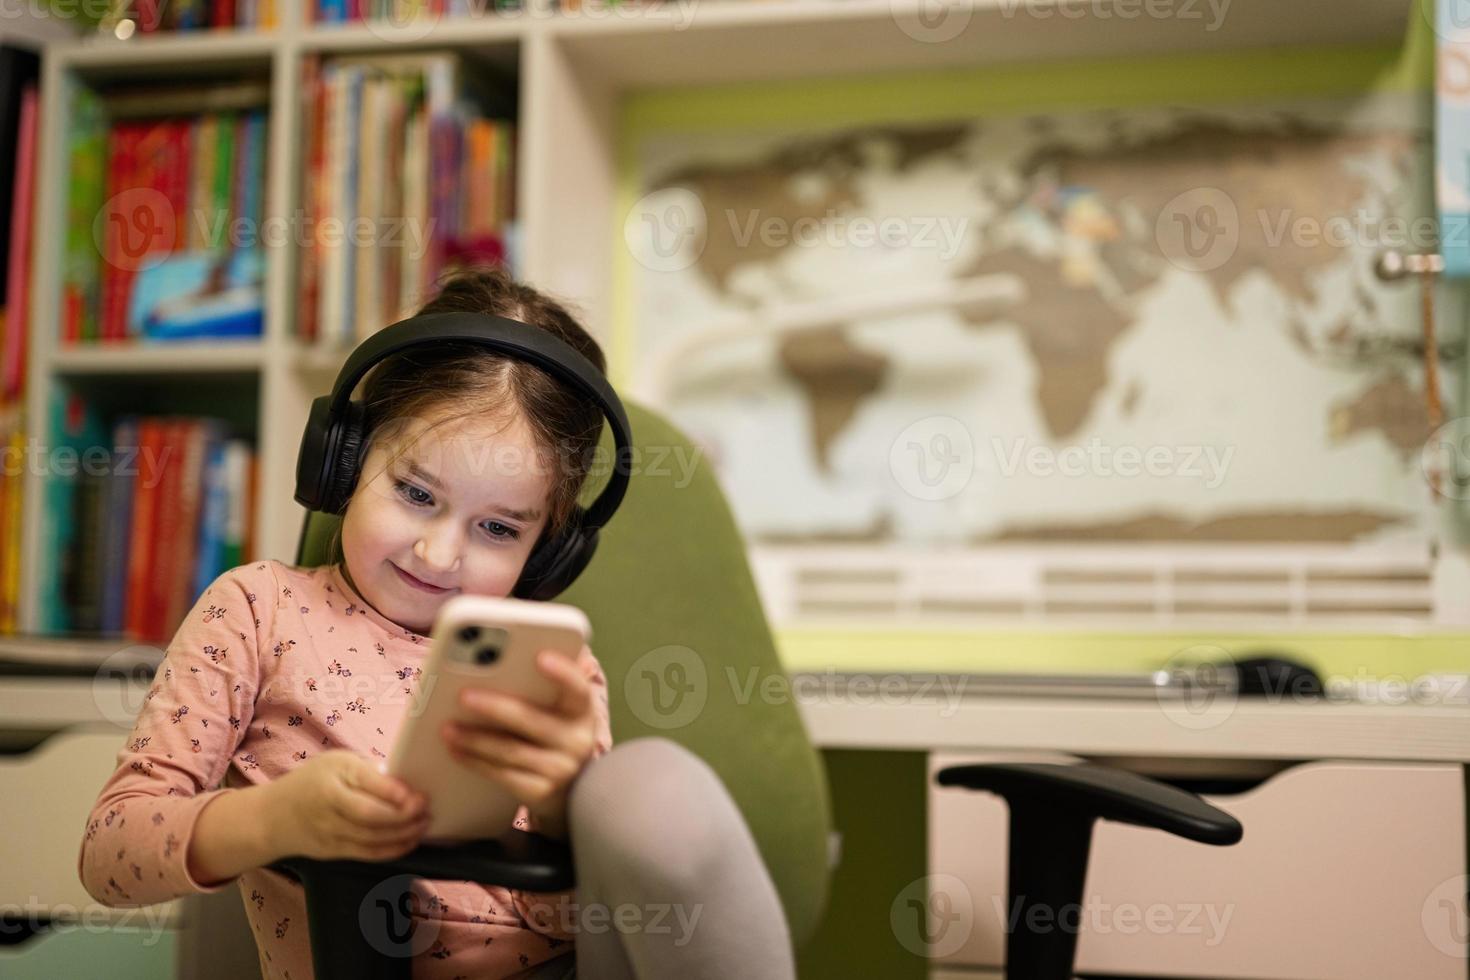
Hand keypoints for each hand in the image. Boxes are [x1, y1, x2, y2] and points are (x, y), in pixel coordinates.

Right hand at [265, 750, 431, 861]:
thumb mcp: (338, 763)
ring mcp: (329, 832)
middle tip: (426, 809)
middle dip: (404, 816)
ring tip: (424, 824)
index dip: (395, 792)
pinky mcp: (333, 851)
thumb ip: (369, 772)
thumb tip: (408, 783)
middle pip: (371, 816)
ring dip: (404, 834)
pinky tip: (410, 841)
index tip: (418, 794)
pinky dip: (392, 850)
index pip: (366, 784)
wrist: (272, 816)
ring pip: (372, 839)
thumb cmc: (313, 781)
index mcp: (333, 775)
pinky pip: (367, 854)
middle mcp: (329, 805)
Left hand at [441, 647, 598, 838]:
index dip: (563, 673)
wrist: (571, 787)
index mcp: (582, 710)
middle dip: (495, 707)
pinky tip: (455, 749)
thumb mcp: (561, 707)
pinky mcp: (540, 792)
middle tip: (463, 695)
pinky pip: (503, 775)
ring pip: (511, 750)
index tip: (540, 657)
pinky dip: (475, 761)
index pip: (578, 687)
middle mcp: (577, 740)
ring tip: (446, 727)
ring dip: (475, 738)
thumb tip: (517, 651)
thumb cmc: (555, 731)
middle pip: (532, 720)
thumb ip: (545, 682)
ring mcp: (560, 769)